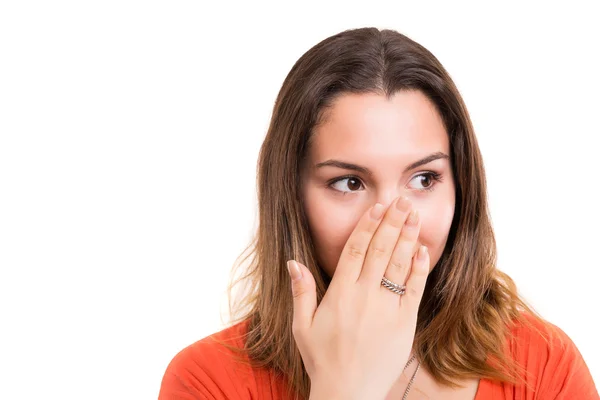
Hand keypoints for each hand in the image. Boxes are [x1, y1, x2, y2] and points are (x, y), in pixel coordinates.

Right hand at [286, 196, 429, 399]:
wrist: (348, 393)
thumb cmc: (322, 360)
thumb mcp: (302, 326)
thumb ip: (301, 291)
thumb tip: (293, 262)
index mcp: (340, 293)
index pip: (355, 249)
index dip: (368, 225)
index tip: (377, 206)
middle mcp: (365, 295)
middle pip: (380, 249)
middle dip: (392, 222)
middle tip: (401, 200)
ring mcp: (387, 308)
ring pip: (399, 264)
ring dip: (408, 237)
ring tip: (414, 214)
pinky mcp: (405, 323)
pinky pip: (414, 289)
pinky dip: (419, 267)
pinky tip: (423, 249)